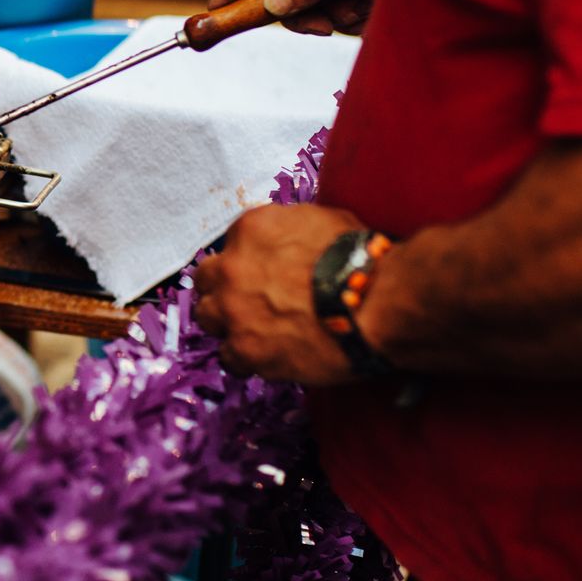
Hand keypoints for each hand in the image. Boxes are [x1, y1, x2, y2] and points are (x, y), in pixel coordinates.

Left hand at [194, 204, 367, 384]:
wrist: (375, 304)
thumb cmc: (360, 260)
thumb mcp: (324, 221)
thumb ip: (291, 226)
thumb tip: (289, 238)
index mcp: (251, 230)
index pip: (231, 245)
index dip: (246, 261)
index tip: (261, 274)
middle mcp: (232, 267)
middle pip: (206, 279)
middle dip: (223, 289)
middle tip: (247, 301)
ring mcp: (233, 310)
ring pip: (207, 317)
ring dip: (226, 323)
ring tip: (252, 331)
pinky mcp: (245, 349)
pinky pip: (228, 357)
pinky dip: (244, 359)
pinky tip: (265, 357)